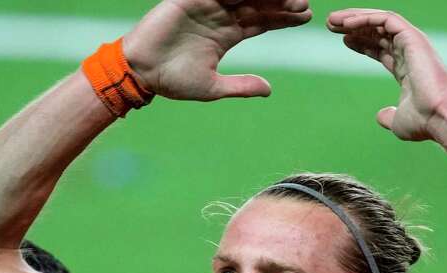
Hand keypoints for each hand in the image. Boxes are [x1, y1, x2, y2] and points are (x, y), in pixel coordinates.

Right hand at [124, 0, 311, 100]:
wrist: (140, 72)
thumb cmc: (171, 80)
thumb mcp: (213, 87)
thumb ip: (240, 86)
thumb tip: (269, 90)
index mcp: (226, 35)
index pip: (261, 22)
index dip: (283, 19)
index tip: (306, 17)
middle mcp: (219, 17)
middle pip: (258, 5)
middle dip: (282, 3)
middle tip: (305, 4)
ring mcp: (206, 5)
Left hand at [327, 9, 446, 140]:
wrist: (440, 116)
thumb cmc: (424, 121)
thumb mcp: (399, 122)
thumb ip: (389, 116)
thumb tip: (381, 116)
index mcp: (407, 68)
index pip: (382, 48)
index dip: (362, 43)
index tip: (343, 40)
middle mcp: (410, 52)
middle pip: (378, 32)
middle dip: (354, 26)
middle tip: (331, 25)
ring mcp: (412, 42)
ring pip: (380, 21)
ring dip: (354, 18)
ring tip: (332, 20)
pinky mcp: (412, 36)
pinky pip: (385, 19)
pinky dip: (365, 18)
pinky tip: (345, 23)